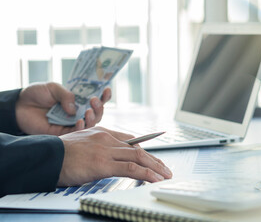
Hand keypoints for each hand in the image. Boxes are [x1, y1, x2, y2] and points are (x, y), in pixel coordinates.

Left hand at [15, 82, 111, 135]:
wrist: (19, 106)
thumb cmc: (37, 94)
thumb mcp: (53, 88)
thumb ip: (66, 95)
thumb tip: (74, 108)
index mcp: (78, 100)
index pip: (96, 99)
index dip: (104, 96)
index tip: (107, 90)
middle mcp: (77, 112)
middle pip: (97, 113)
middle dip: (99, 108)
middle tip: (94, 101)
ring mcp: (71, 123)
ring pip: (91, 124)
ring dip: (93, 118)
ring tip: (87, 111)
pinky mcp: (63, 132)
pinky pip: (77, 133)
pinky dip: (81, 127)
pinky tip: (80, 121)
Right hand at [58, 127, 172, 185]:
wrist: (45, 156)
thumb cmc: (58, 154)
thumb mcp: (81, 145)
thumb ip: (97, 149)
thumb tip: (107, 161)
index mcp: (101, 132)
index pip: (130, 140)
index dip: (145, 149)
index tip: (154, 157)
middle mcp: (107, 139)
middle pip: (138, 148)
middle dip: (155, 160)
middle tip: (165, 169)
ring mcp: (106, 150)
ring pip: (138, 157)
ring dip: (155, 167)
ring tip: (164, 176)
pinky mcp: (103, 163)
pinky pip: (131, 168)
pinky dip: (146, 174)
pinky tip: (153, 179)